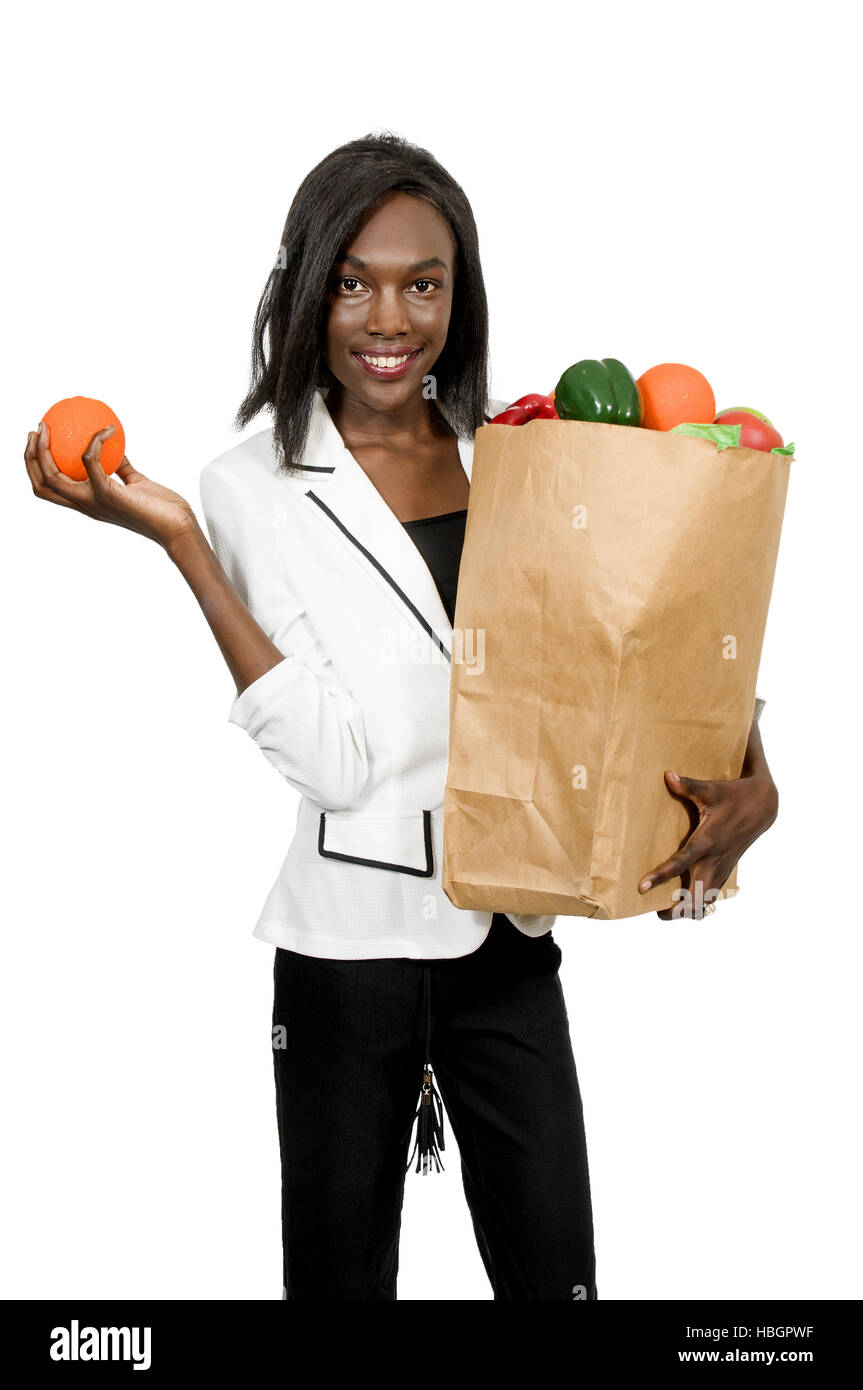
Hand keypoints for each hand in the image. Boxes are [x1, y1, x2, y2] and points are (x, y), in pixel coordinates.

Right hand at [25, 420, 197, 548]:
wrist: (178, 527)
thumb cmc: (161, 508)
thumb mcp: (135, 483)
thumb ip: (120, 468)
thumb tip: (113, 446)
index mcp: (89, 502)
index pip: (51, 488)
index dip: (37, 465)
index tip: (41, 439)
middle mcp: (86, 505)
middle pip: (42, 484)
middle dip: (31, 456)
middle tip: (38, 430)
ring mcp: (94, 501)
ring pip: (52, 477)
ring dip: (45, 450)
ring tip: (48, 428)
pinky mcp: (107, 495)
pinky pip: (90, 461)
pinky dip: (95, 441)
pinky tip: (107, 429)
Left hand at [637, 758, 777, 919]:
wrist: (763, 805)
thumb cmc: (733, 795)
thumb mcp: (711, 789)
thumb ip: (688, 786)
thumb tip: (667, 775)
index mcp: (707, 840)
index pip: (681, 862)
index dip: (661, 876)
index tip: (642, 887)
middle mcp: (714, 859)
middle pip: (695, 899)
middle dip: (675, 910)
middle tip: (654, 909)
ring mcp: (722, 868)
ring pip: (705, 903)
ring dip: (687, 911)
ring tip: (666, 910)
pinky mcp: (726, 870)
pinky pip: (711, 895)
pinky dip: (698, 903)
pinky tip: (684, 900)